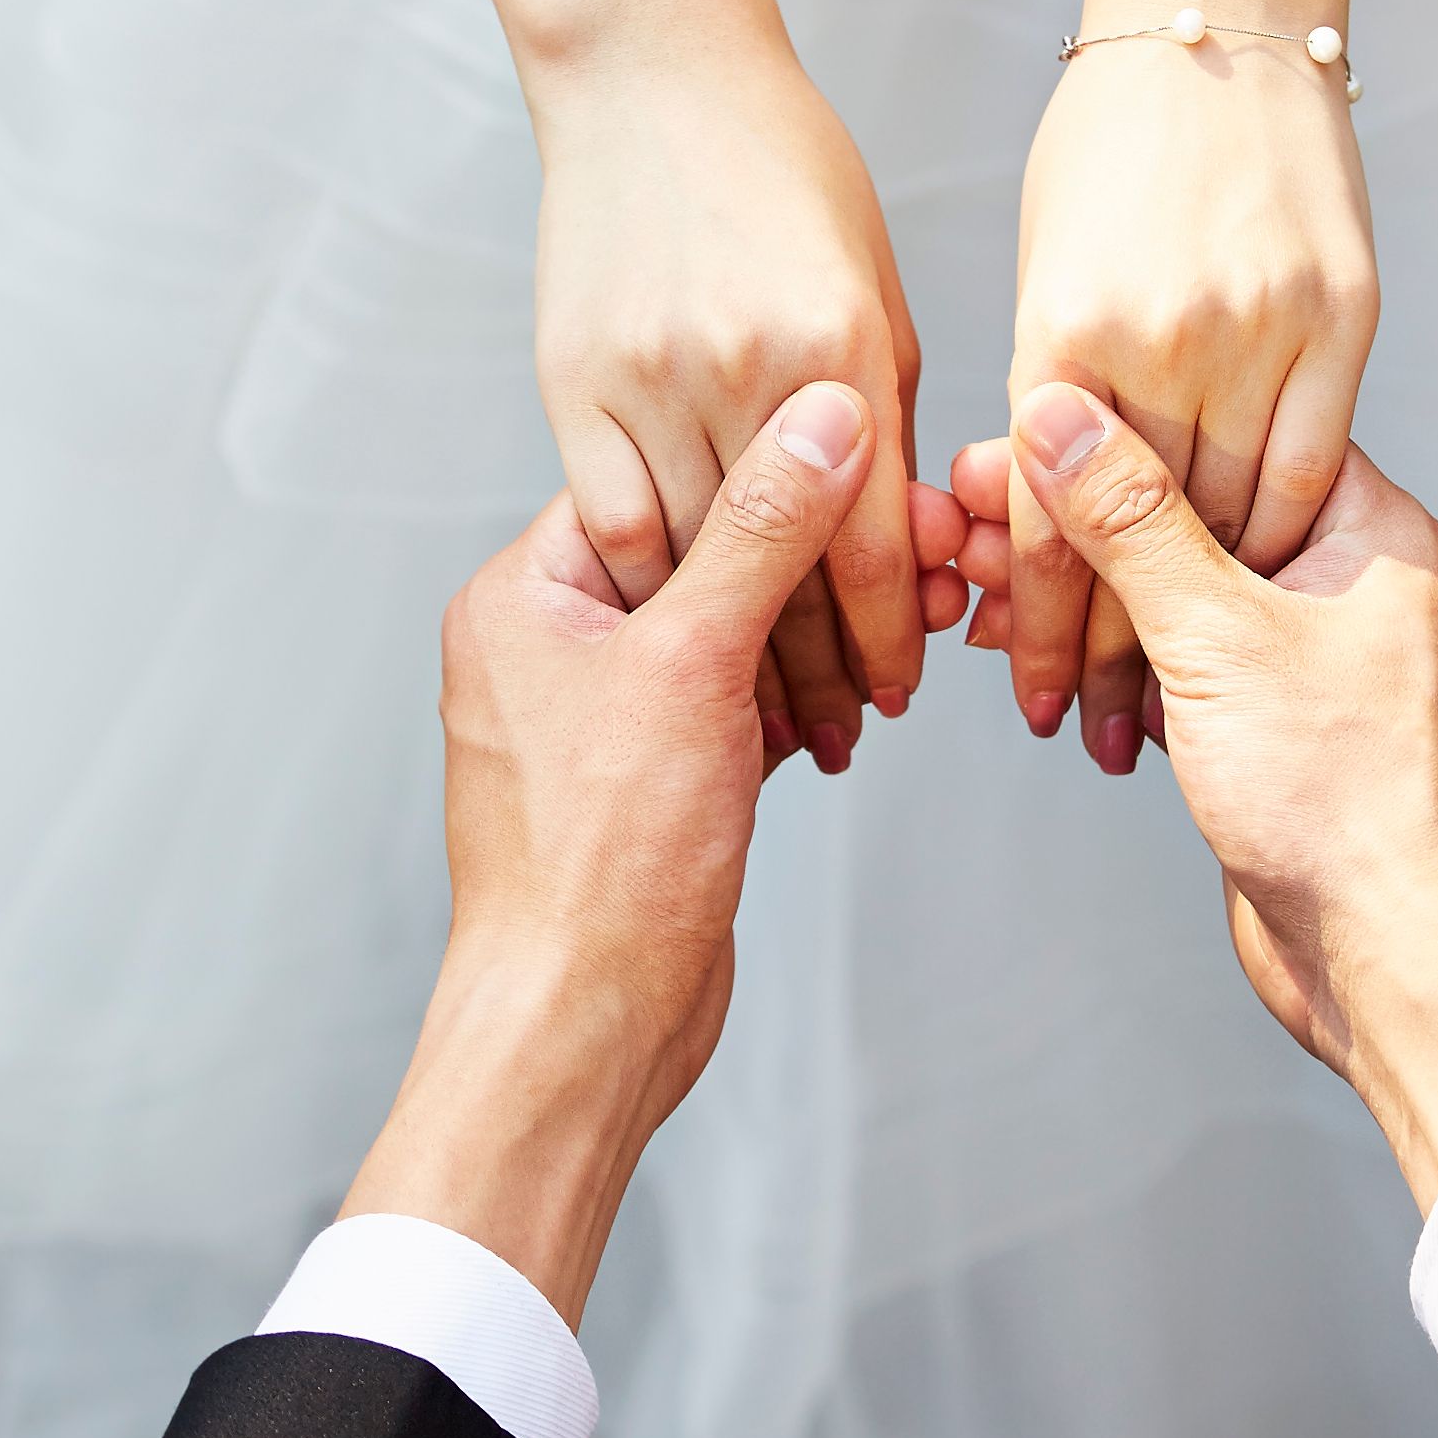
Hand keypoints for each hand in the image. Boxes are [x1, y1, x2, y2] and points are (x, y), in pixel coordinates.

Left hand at [337, 386, 954, 1319]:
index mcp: (524, 596)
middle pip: (702, 556)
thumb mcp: (692, 661)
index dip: (768, 467)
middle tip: (913, 548)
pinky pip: (734, 708)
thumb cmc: (600, 859)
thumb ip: (765, 531)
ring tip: (908, 629)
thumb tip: (824, 418)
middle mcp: (550, 649)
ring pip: (728, 638)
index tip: (869, 458)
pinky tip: (863, 701)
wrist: (585, 1019)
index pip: (659, 481)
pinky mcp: (652, 783)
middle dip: (809, 559)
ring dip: (816, 637)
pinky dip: (798, 704)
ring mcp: (601, 720)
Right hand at [531, 44, 932, 770]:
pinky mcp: (573, 381)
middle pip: (784, 574)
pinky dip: (646, 587)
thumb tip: (905, 537)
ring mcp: (649, 379)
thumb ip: (888, 414)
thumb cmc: (784, 168)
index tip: (899, 690)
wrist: (652, 73)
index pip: (872, 543)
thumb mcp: (876, 288)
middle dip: (819, 670)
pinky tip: (671, 626)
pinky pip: (611, 522)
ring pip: (692, 566)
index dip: (889, 637)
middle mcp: (749, 372)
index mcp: (843, 350)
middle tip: (841, 730)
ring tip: (763, 708)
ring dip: (728, 650)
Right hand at [976, 384, 1437, 1204]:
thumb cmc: (1352, 806)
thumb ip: (1135, 523)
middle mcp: (1363, 588)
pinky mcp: (1289, 734)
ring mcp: (1325, 665)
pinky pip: (1192, 671)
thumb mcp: (1221, 639)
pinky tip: (1037, 663)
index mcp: (1380, 535)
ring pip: (1185, 602)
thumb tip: (1063, 416)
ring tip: (974, 595)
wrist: (1401, 962)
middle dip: (1077, 527)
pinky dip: (1119, 665)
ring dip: (1083, 603)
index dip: (1112, 438)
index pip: (1230, 438)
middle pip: (1196, 520)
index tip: (1009, 441)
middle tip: (966, 520)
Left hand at [1001, 21, 1378, 772]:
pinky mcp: (1345, 316)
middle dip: (1123, 649)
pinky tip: (1263, 585)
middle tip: (1105, 726)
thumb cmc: (1111, 141)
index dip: (1042, 626)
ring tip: (1180, 689)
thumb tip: (1033, 507)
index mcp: (1062, 328)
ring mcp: (1262, 327)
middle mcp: (1161, 337)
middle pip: (1143, 544)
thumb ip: (1047, 386)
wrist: (1221, 18)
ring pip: (1235, 517)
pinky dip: (1283, 533)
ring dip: (1210, 613)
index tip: (1036, 700)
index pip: (1049, 522)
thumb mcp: (1046, 265)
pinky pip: (1314, 462)